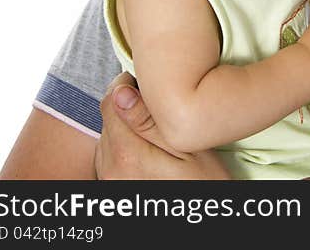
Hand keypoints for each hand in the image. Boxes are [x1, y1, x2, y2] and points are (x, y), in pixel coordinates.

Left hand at [95, 72, 229, 179]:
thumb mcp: (186, 148)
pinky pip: (110, 156)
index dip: (129, 85)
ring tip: (158, 136)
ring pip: (108, 136)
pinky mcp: (110, 189)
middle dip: (131, 109)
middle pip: (109, 118)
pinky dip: (126, 148)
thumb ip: (148, 120)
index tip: (151, 86)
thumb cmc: (203, 184)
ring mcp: (106, 181)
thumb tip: (120, 91)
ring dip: (128, 129)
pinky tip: (150, 154)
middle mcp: (108, 169)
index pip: (110, 101)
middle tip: (163, 114)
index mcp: (125, 154)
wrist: (199, 223)